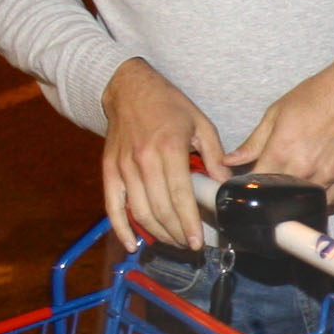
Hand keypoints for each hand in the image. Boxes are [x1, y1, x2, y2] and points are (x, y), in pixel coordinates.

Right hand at [100, 56, 225, 252]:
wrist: (128, 88)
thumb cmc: (168, 104)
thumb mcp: (200, 123)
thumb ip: (214, 155)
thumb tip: (224, 185)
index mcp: (169, 149)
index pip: (180, 196)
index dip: (189, 223)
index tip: (197, 242)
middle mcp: (143, 161)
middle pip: (160, 210)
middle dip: (176, 233)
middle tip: (189, 245)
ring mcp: (123, 167)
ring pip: (139, 212)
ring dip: (157, 233)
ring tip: (172, 242)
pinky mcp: (109, 170)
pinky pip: (112, 206)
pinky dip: (121, 228)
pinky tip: (132, 244)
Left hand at [231, 43, 333, 210]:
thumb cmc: (316, 96)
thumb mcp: (276, 113)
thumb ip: (253, 142)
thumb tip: (228, 161)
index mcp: (280, 151)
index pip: (257, 184)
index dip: (253, 186)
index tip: (254, 184)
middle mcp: (303, 168)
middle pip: (280, 196)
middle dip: (274, 192)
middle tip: (276, 183)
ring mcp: (328, 175)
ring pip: (305, 201)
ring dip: (298, 197)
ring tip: (297, 183)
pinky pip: (331, 201)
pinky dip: (322, 200)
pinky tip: (316, 190)